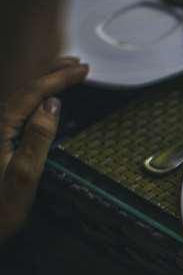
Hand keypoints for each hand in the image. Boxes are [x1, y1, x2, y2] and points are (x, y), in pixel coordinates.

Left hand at [0, 57, 88, 241]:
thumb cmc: (1, 209)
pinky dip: (35, 99)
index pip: (32, 93)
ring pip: (20, 98)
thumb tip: (53, 105)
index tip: (83, 70)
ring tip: (64, 72)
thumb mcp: (25, 176)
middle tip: (78, 64)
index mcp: (0, 128)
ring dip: (44, 83)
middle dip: (51, 72)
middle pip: (23, 89)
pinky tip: (44, 102)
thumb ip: (38, 138)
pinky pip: (19, 111)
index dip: (58, 78)